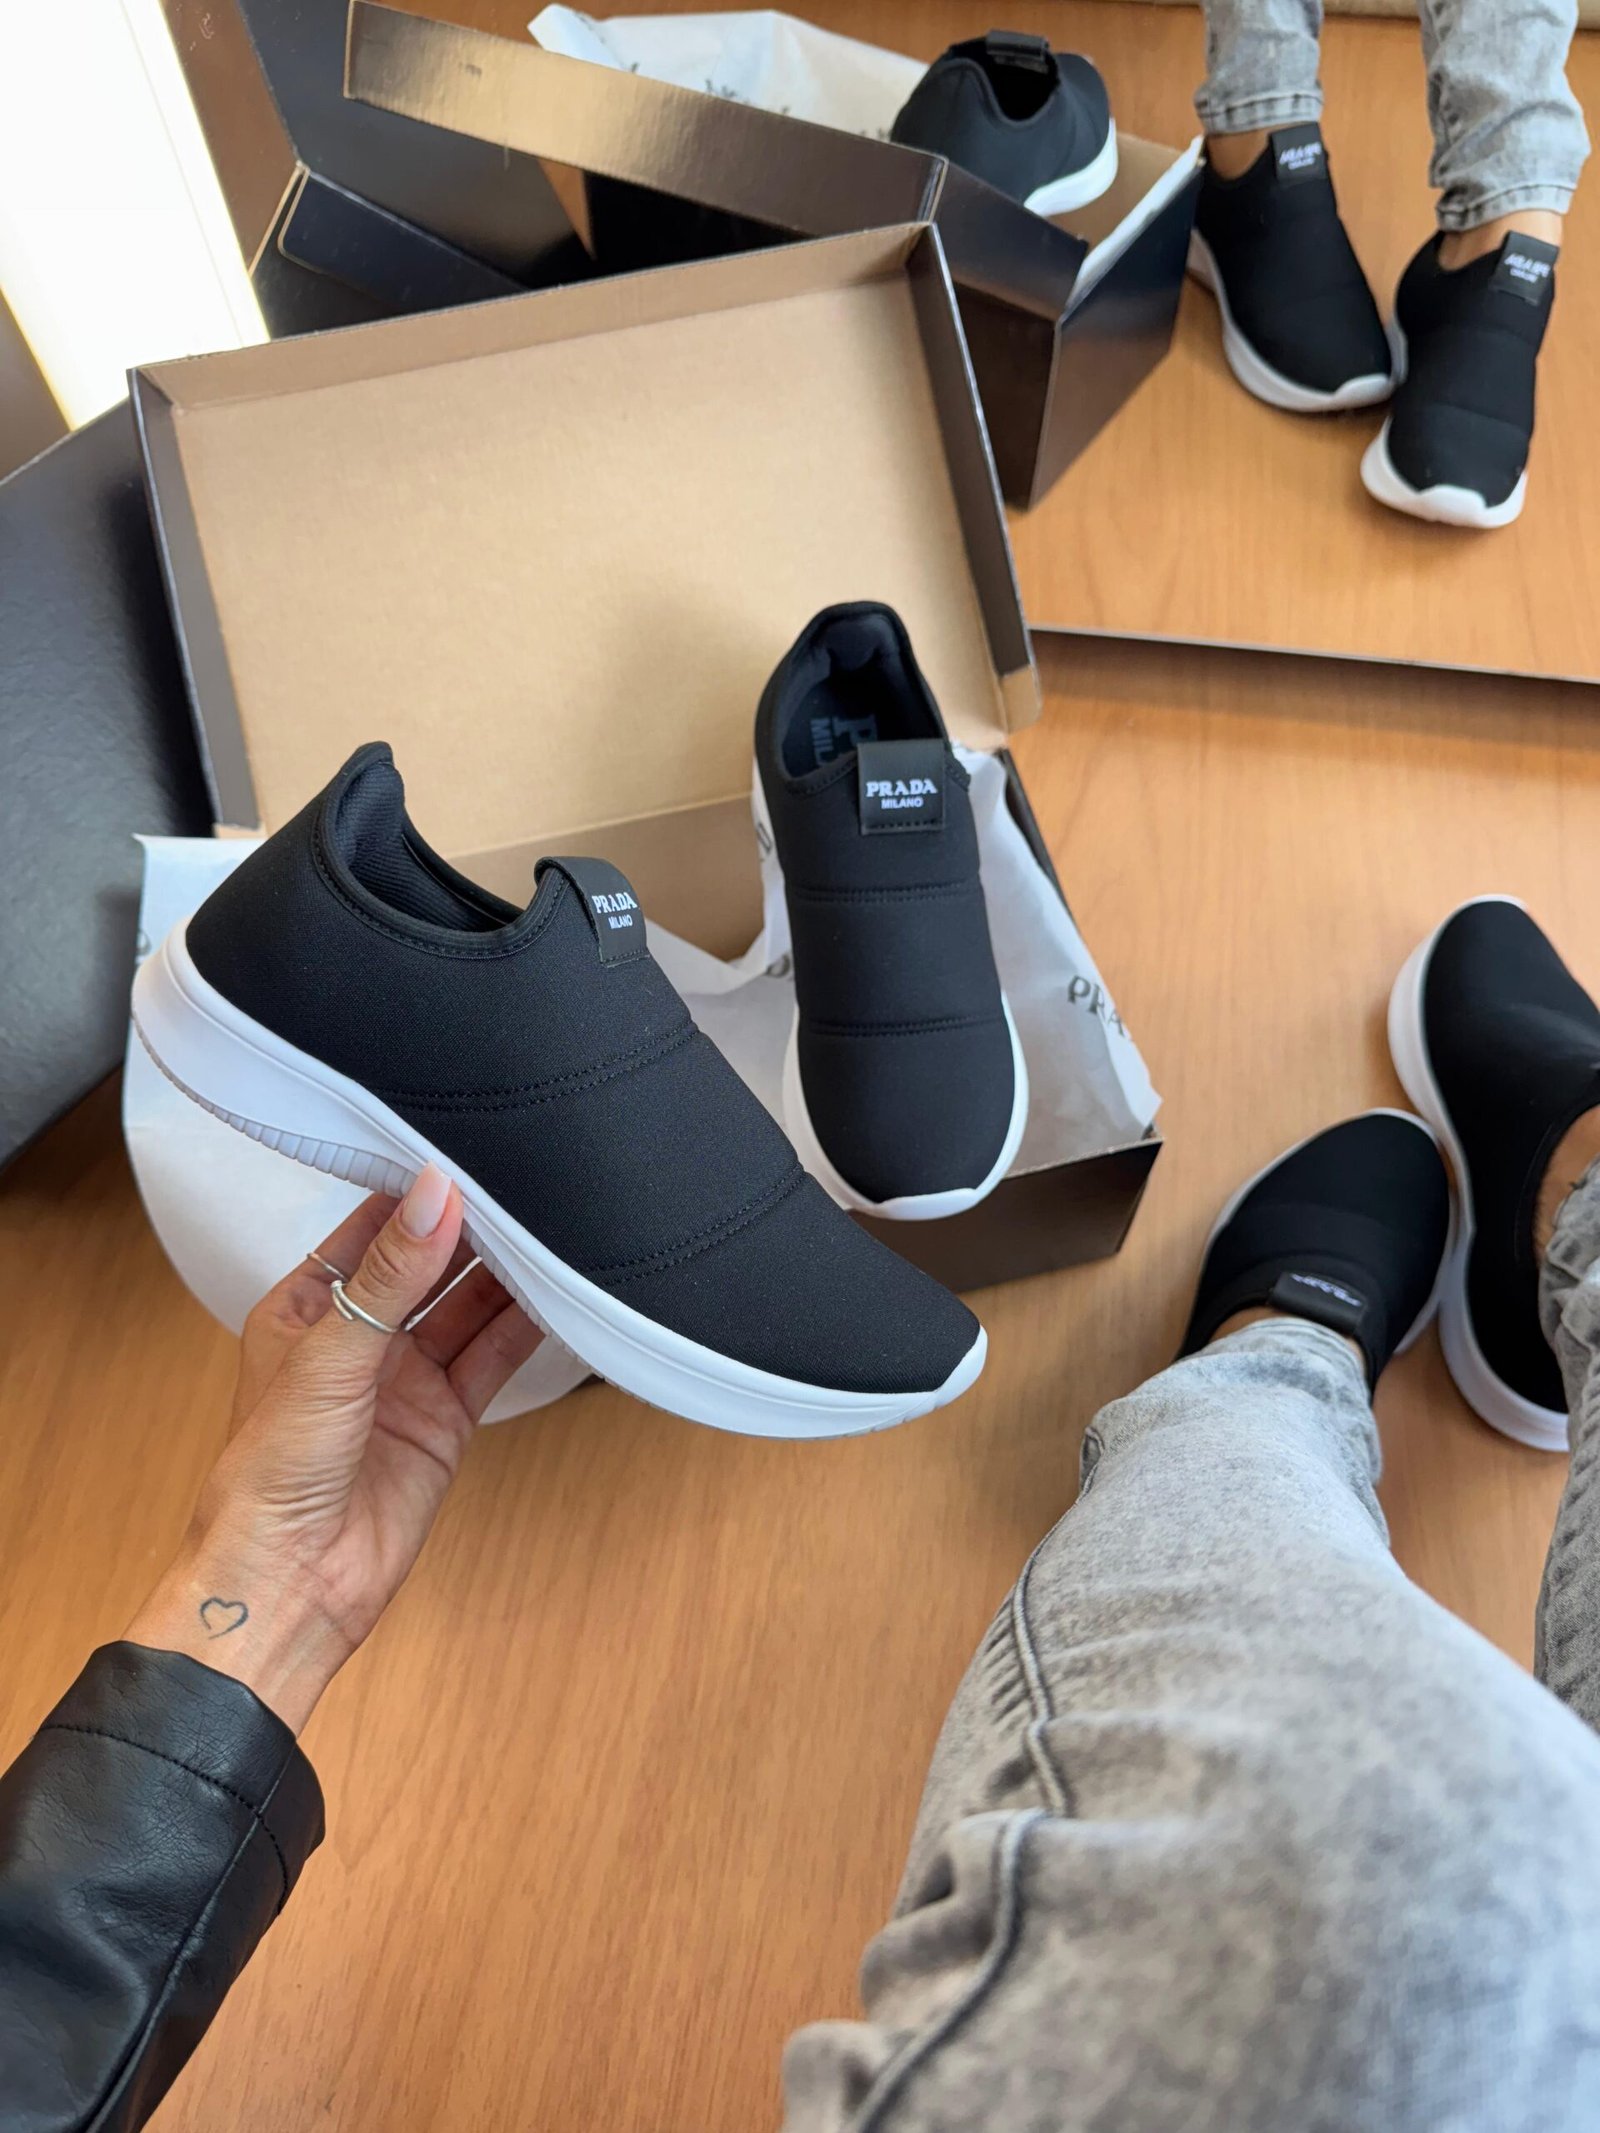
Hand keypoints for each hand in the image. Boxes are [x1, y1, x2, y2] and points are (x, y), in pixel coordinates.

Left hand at [126, 1168, 540, 1730]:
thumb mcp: (329, 1357)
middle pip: (429, 1265)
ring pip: (468, 1308)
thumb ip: (390, 1276)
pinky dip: (525, 1329)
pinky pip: (492, 1358)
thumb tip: (432, 1196)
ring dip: (506, 1275)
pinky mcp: (444, 1421)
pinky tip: (556, 1295)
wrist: (288, 1587)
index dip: (416, 1193)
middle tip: (524, 1187)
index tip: (464, 1154)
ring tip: (552, 1230)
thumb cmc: (265, 1479)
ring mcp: (405, 1380)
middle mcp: (357, 1340)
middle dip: (472, 1229)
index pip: (370, 1228)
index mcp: (305, 1309)